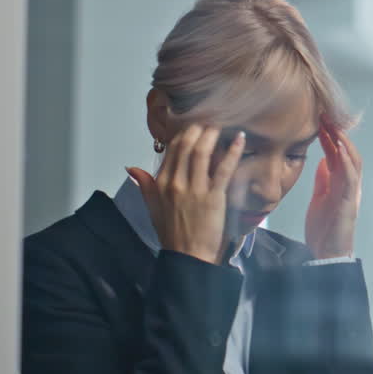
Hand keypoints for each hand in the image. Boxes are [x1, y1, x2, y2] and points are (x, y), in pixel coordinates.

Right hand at [126, 125, 244, 264]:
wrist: (188, 256)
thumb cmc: (173, 233)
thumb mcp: (152, 208)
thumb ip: (144, 185)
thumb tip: (131, 167)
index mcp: (161, 183)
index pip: (172, 149)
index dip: (185, 133)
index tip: (196, 123)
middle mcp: (175, 183)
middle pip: (186, 146)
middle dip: (199, 128)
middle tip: (211, 117)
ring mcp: (194, 190)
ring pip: (202, 153)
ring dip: (213, 134)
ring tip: (222, 123)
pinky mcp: (213, 197)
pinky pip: (223, 169)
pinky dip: (232, 152)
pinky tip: (240, 139)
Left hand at [306, 122, 361, 258]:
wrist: (327, 254)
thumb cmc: (324, 229)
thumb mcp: (320, 197)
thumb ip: (323, 179)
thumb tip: (323, 159)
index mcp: (340, 183)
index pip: (337, 153)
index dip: (330, 135)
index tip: (319, 118)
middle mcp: (349, 184)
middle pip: (348, 152)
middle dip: (338, 133)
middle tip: (326, 114)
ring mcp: (351, 192)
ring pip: (353, 160)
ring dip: (344, 142)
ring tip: (334, 126)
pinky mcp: (349, 202)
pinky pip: (351, 177)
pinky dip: (346, 161)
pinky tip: (339, 148)